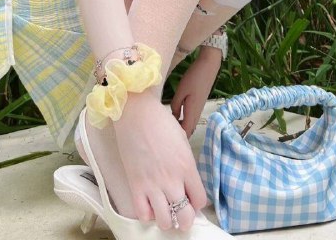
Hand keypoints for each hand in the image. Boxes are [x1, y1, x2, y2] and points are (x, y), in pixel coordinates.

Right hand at [114, 90, 207, 231]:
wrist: (136, 114)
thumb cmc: (161, 122)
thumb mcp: (182, 141)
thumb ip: (187, 164)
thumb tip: (187, 180)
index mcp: (187, 167)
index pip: (200, 200)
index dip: (197, 203)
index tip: (192, 199)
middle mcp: (172, 180)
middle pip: (185, 217)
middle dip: (186, 220)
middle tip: (181, 213)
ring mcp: (152, 185)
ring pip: (164, 221)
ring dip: (167, 220)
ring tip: (165, 211)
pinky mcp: (135, 185)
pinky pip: (143, 214)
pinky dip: (147, 214)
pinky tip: (149, 205)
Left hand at [171, 48, 221, 138]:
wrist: (208, 67)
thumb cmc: (193, 77)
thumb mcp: (181, 90)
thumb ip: (175, 105)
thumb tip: (172, 116)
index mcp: (192, 111)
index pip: (186, 131)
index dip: (178, 137)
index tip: (166, 137)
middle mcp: (197, 113)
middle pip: (189, 130)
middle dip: (179, 134)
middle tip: (166, 132)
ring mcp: (199, 109)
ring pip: (190, 124)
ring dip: (182, 127)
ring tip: (169, 125)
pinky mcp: (199, 104)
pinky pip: (192, 118)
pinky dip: (184, 121)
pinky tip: (176, 115)